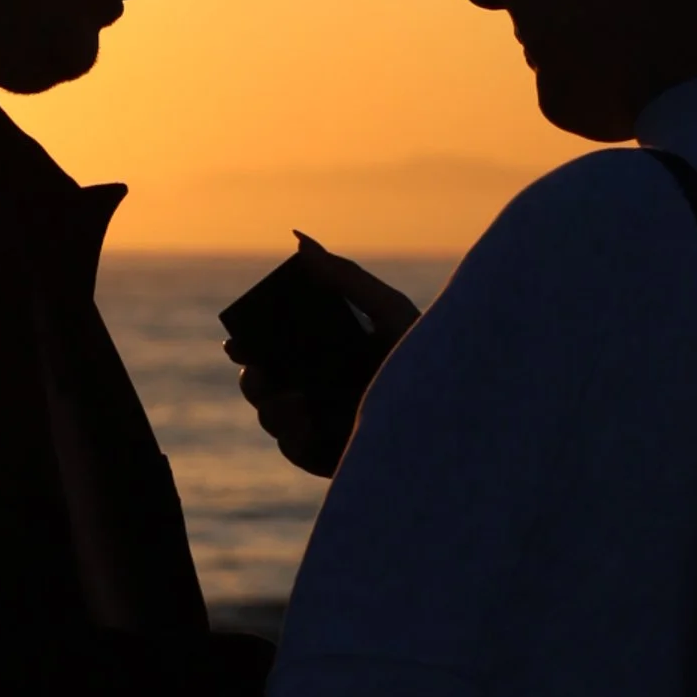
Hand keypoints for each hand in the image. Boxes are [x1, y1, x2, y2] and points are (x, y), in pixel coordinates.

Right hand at [226, 235, 419, 477]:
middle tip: (255, 369)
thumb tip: (299, 240)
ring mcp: (320, 425)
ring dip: (269, 406)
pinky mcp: (330, 456)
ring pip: (270, 418)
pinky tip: (306, 419)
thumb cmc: (427, 353)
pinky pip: (294, 449)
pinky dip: (292, 435)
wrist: (460, 404)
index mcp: (322, 354)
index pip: (272, 350)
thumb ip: (344, 276)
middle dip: (250, 378)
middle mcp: (315, 390)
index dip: (247, 346)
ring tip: (295, 399)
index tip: (236, 341)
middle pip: (261, 384)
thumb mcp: (386, 308)